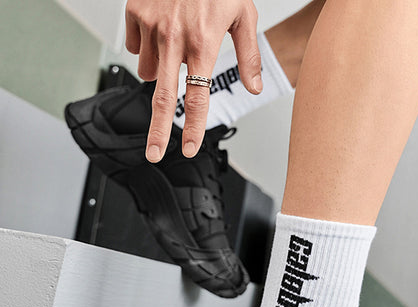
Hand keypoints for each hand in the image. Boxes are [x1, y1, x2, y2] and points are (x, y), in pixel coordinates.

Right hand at [125, 0, 261, 161]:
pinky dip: (147, 47)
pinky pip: (136, 46)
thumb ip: (248, 56)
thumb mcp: (243, 15)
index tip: (189, 148)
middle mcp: (174, 39)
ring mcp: (151, 26)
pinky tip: (161, 32)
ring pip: (150, 71)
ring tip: (176, 48)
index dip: (193, 127)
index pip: (197, 97)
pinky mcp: (135, 13)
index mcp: (203, 44)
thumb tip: (254, 88)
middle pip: (163, 98)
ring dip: (161, 72)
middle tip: (153, 153)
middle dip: (158, 130)